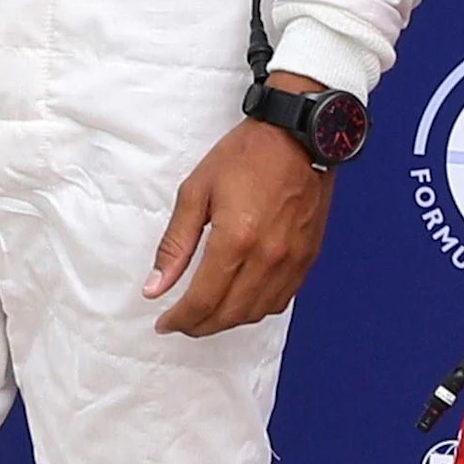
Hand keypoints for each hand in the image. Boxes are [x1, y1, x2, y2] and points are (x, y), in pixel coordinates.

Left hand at [143, 74, 337, 336]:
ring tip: (205, 315)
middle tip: (180, 322)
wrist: (298, 136)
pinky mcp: (307, 258)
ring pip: (256, 314)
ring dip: (227, 322)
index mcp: (236, 240)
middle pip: (229, 315)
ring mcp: (292, 261)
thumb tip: (155, 287)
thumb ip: (175, 245)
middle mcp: (267, 258)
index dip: (179, 319)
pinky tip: (240, 302)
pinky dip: (256, 310)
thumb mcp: (196, 191)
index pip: (203, 301)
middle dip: (199, 326)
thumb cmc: (245, 156)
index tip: (163, 322)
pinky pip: (281, 301)